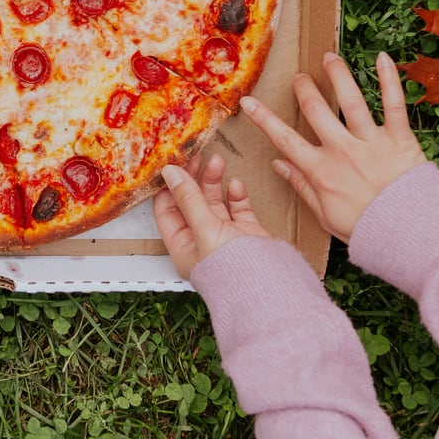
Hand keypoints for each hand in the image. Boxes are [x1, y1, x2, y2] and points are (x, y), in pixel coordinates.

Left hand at [152, 153, 271, 278]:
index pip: (166, 210)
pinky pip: (237, 208)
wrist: (271, 284)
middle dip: (193, 178)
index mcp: (182, 246)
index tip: (173, 162)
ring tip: (218, 161)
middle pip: (190, 202)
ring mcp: (224, 236)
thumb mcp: (204, 228)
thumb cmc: (233, 267)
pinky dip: (235, 195)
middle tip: (196, 154)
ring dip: (214, 181)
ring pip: (213, 202)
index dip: (168, 186)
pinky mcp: (245, 233)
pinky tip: (236, 185)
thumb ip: (188, 198)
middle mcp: (200, 241)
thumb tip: (169, 172)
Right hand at [241, 52, 427, 240]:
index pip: (284, 139)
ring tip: (329, 57)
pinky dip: (389, 79)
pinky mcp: (399, 138)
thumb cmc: (368, 230)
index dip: (263, 119)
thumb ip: (302, 186)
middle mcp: (342, 150)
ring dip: (337, 74)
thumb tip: (279, 165)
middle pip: (315, 109)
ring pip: (350, 99)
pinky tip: (382, 57)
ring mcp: (371, 141)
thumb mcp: (326, 215)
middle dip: (304, 89)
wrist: (408, 235)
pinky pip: (393, 103)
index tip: (248, 102)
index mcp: (321, 171)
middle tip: (300, 78)